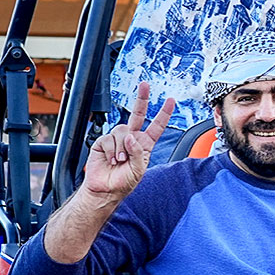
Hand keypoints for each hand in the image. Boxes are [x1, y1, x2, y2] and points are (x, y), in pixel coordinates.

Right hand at [82, 82, 175, 199]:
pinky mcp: (103, 142)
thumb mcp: (138, 171)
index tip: (171, 100)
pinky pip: (108, 138)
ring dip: (121, 147)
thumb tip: (131, 136)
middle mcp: (132, 138)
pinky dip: (111, 151)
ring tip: (120, 161)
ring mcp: (118, 139)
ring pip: (121, 130)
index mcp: (145, 144)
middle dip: (142, 99)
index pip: (157, 126)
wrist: (105, 190)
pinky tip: (111, 160)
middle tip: (145, 85)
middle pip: (138, 114)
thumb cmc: (123, 183)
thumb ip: (137, 153)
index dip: (164, 113)